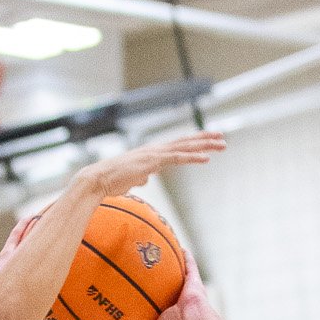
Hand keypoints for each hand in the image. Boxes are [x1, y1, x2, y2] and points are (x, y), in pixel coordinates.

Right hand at [79, 131, 224, 203]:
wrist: (97, 180)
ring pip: (185, 146)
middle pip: (185, 141)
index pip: (177, 145)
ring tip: (222, 144)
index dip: (193, 143)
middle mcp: (155, 149)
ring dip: (205, 145)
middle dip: (204, 139)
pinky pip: (178, 158)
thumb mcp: (129, 179)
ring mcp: (154, 153)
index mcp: (151, 153)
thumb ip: (140, 177)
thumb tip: (145, 179)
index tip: (208, 142)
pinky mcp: (153, 161)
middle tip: (222, 137)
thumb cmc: (110, 182)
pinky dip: (193, 157)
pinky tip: (206, 158)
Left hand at [122, 250, 212, 319]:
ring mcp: (187, 287)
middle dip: (160, 277)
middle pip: (168, 284)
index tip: (141, 289)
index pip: (159, 302)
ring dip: (171, 262)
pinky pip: (189, 263)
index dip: (152, 296)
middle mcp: (178, 297)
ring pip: (178, 272)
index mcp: (169, 310)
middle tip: (148, 265)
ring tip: (160, 249)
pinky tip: (176, 244)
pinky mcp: (194, 279)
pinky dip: (184, 255)